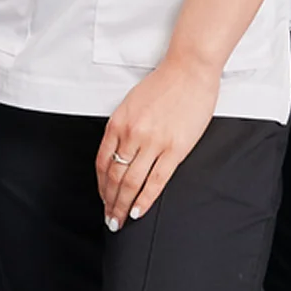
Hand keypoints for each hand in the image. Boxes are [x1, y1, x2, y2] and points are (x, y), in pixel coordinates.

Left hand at [97, 54, 220, 225]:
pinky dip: (145, 199)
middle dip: (110, 202)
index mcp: (118, 122)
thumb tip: (118, 155)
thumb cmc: (164, 84)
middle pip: (114, 177)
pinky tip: (139, 210)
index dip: (100, 186)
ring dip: (123, 205)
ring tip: (121, 220)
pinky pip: (156, 181)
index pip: (102, 162)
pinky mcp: (174, 149)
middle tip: (110, 218)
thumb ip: (123, 129)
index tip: (103, 199)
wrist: (189, 70)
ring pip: (132, 183)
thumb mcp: (131, 103)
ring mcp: (153, 143)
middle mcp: (131, 134)